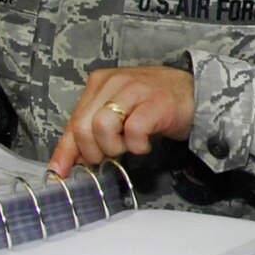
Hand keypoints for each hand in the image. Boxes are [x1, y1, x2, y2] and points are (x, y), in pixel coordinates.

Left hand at [49, 66, 195, 177]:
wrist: (195, 92)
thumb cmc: (154, 104)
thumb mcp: (118, 112)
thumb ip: (93, 130)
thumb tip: (70, 160)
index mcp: (99, 83)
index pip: (73, 121)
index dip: (65, 151)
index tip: (59, 172)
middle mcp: (114, 82)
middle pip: (84, 127)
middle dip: (94, 151)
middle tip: (110, 154)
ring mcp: (135, 90)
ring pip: (102, 128)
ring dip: (114, 147)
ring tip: (129, 145)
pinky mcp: (155, 103)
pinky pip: (133, 132)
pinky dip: (137, 146)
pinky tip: (145, 143)